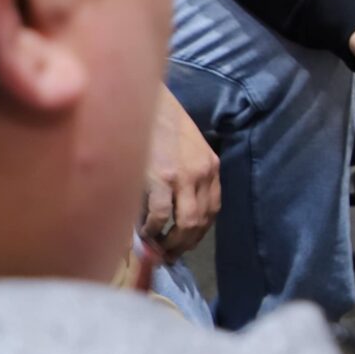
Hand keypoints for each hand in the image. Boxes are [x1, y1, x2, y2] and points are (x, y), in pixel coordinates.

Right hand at [142, 89, 221, 257]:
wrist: (142, 97)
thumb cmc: (159, 121)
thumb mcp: (184, 147)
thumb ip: (185, 175)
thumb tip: (171, 209)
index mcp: (211, 167)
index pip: (212, 210)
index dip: (198, 233)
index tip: (183, 245)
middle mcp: (203, 173)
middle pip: (201, 222)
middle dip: (185, 244)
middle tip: (169, 256)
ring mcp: (183, 175)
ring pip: (186, 223)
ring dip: (172, 243)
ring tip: (157, 250)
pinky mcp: (160, 176)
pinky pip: (160, 215)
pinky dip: (153, 229)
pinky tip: (145, 232)